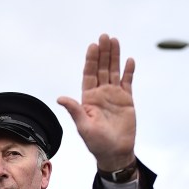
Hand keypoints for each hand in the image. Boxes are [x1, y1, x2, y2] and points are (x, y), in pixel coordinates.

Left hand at [57, 34, 136, 172]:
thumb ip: (75, 110)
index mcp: (88, 98)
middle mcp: (100, 94)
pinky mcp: (126, 100)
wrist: (115, 152)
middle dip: (103, 53)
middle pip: (101, 68)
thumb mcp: (84, 127)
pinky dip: (128, 71)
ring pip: (114, 71)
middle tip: (105, 36)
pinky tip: (129, 60)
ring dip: (115, 57)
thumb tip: (60, 98)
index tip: (93, 46)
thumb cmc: (97, 143)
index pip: (89, 74)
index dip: (91, 60)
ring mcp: (114, 96)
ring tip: (115, 40)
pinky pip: (127, 82)